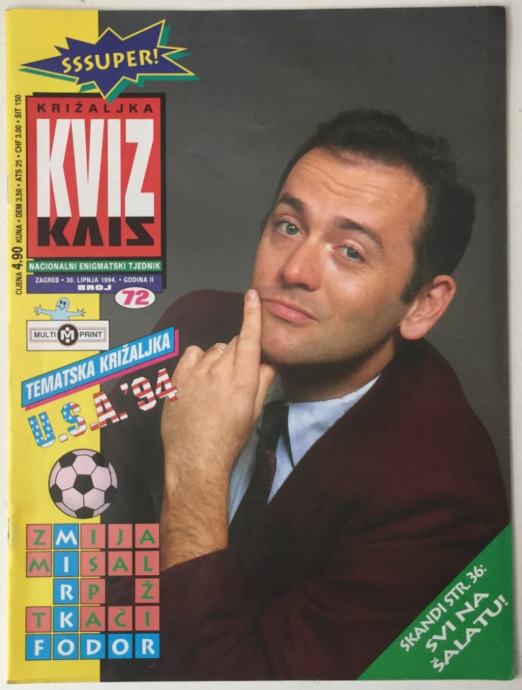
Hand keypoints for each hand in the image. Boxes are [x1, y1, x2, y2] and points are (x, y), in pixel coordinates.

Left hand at [160, 289, 276, 567]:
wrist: (195, 459)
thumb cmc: (229, 439)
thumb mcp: (254, 413)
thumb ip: (262, 382)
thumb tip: (268, 363)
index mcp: (243, 379)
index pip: (249, 338)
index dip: (252, 314)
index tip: (252, 296)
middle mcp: (220, 371)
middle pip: (232, 344)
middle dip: (237, 353)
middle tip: (235, 376)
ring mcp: (196, 373)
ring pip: (213, 349)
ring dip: (218, 358)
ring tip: (215, 384)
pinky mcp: (178, 378)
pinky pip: (192, 354)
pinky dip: (198, 361)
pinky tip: (199, 379)